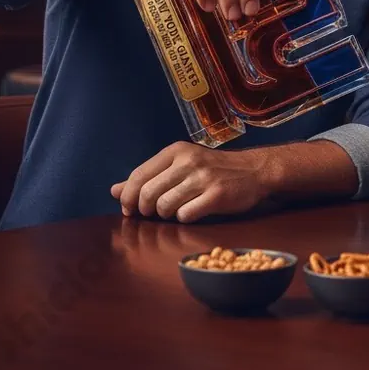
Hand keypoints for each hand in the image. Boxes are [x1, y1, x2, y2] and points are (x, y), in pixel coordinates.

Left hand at [110, 142, 274, 222]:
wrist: (254, 171)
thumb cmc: (213, 169)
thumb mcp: (180, 165)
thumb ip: (147, 177)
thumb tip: (114, 190)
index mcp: (176, 151)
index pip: (138, 176)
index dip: (128, 197)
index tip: (130, 209)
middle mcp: (189, 161)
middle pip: (147, 195)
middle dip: (146, 210)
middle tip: (156, 212)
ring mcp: (203, 177)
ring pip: (164, 207)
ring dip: (166, 215)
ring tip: (178, 209)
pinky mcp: (216, 195)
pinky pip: (185, 215)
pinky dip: (185, 218)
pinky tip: (194, 211)